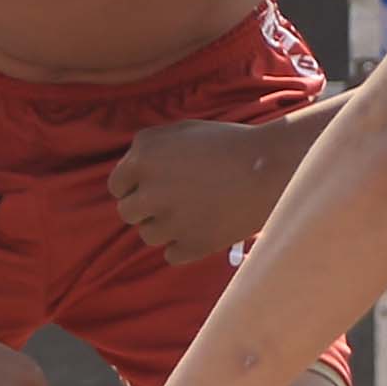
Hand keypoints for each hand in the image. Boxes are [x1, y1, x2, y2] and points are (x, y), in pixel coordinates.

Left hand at [105, 115, 308, 270]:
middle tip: (173, 201)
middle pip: (127, 213)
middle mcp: (149, 190)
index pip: (116, 185)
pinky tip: (202, 230)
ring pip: (148, 236)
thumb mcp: (183, 130)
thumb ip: (150, 148)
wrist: (270, 167)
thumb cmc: (229, 143)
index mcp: (143, 157)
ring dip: (165, 228)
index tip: (153, 186)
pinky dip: (183, 246)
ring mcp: (169, 222)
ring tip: (193, 213)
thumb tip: (132, 170)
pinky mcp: (191, 245)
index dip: (134, 186)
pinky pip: (171, 255)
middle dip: (146, 208)